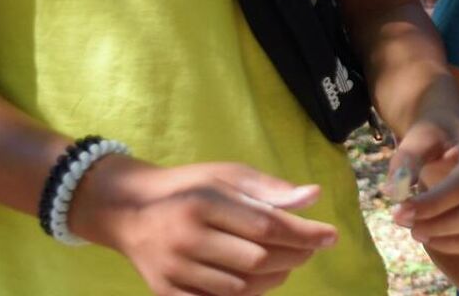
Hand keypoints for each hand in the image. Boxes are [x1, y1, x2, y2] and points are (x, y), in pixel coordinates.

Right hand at [70, 156, 338, 295]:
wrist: (128, 210)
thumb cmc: (188, 187)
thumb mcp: (226, 175)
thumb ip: (269, 189)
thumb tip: (313, 197)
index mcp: (203, 203)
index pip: (266, 225)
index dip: (304, 234)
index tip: (331, 236)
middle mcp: (186, 238)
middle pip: (256, 260)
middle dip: (293, 257)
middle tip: (310, 249)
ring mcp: (173, 269)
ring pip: (239, 288)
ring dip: (273, 279)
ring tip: (286, 264)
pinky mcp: (165, 292)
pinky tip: (260, 282)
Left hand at [388, 116, 458, 276]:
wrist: (452, 131)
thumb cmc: (435, 134)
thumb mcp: (418, 137)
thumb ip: (407, 160)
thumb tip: (394, 192)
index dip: (431, 204)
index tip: (398, 212)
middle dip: (438, 225)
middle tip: (403, 222)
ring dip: (451, 242)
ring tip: (418, 233)